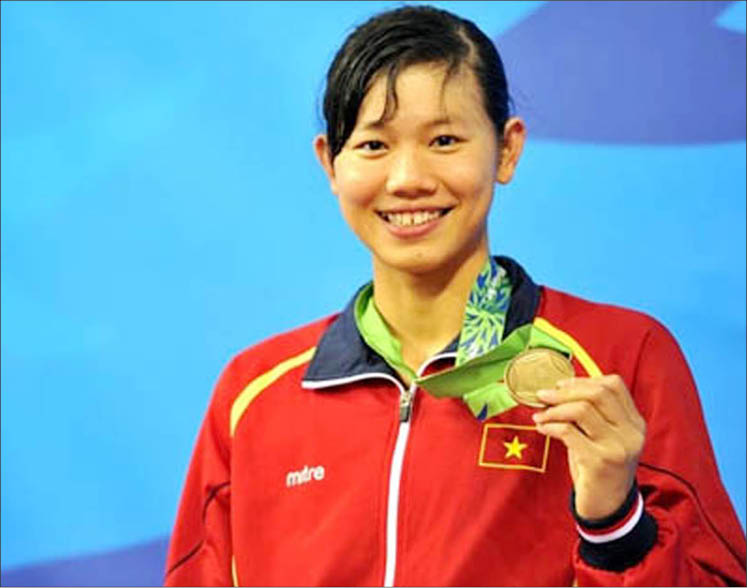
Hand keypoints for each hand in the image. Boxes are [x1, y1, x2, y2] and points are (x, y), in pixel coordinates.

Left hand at [532, 375, 645, 519]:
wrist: (607, 506)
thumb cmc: (599, 466)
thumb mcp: (603, 436)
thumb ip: (592, 413)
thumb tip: (560, 387)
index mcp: (634, 422)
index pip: (614, 385)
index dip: (583, 380)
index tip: (561, 385)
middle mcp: (631, 433)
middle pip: (598, 393)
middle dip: (565, 391)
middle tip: (543, 395)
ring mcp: (617, 448)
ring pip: (582, 410)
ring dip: (554, 409)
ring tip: (540, 415)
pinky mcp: (599, 462)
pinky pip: (568, 432)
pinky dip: (550, 426)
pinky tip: (543, 429)